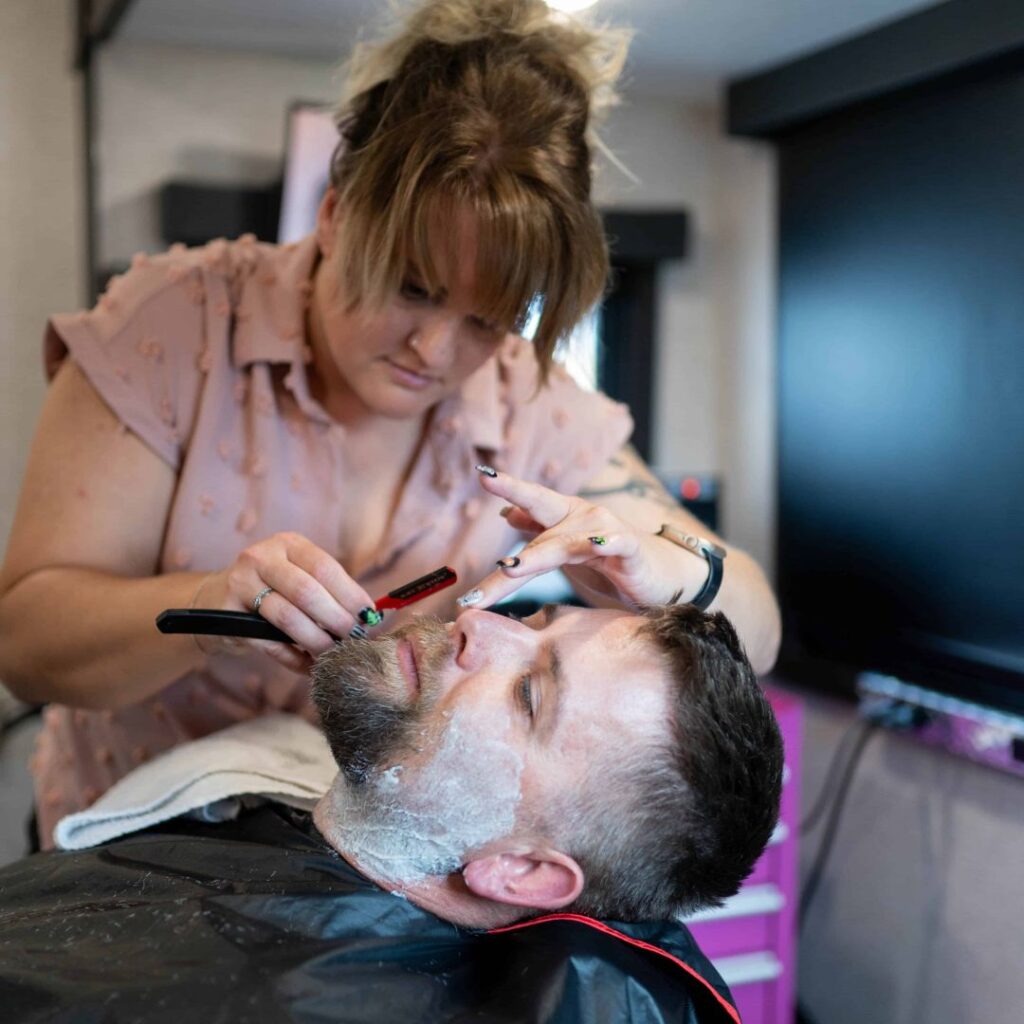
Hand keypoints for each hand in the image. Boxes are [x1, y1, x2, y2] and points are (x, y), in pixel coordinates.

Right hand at [197, 532, 376, 671]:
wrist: (216, 599)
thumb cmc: (271, 589)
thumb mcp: (297, 576)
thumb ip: (328, 590)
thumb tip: (367, 617)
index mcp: (288, 544)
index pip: (325, 568)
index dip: (350, 594)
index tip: (368, 617)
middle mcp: (262, 557)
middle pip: (307, 591)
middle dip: (335, 619)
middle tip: (352, 640)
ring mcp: (241, 584)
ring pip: (287, 617)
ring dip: (316, 641)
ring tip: (333, 655)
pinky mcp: (226, 615)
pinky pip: (268, 642)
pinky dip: (294, 658)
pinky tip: (309, 666)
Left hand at [461, 470, 701, 610]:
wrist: (659, 578)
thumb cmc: (608, 563)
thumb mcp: (567, 548)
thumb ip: (538, 532)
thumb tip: (505, 513)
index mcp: (564, 517)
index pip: (531, 502)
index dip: (508, 486)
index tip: (480, 472)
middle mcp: (583, 518)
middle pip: (542, 516)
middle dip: (514, 498)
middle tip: (487, 482)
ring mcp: (607, 532)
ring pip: (567, 542)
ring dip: (538, 555)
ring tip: (509, 568)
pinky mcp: (631, 552)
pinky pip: (617, 545)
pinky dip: (606, 544)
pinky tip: (595, 546)